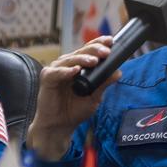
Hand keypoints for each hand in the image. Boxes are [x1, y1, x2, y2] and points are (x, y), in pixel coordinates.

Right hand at [27, 36, 116, 159]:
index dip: (99, 43)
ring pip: (71, 59)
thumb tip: (119, 72)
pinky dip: (66, 71)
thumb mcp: (94, 97)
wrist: (60, 125)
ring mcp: (57, 70)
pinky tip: (75, 71)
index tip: (111, 41)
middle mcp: (68, 64)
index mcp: (79, 65)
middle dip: (94, 50)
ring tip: (94, 61)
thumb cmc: (75, 110)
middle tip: (106, 52)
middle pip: (81, 51)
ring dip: (82, 59)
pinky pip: (57, 72)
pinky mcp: (47, 78)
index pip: (90, 50)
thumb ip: (104, 84)